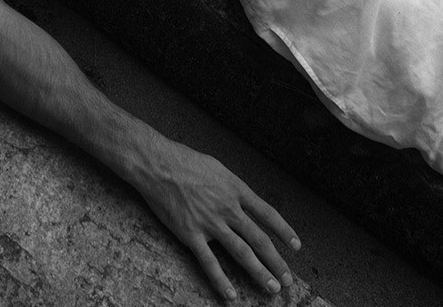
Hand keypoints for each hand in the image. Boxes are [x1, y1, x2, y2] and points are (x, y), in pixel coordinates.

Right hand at [138, 140, 299, 300]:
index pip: (267, 214)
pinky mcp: (191, 234)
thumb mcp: (216, 168)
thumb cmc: (184, 161)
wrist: (158, 165)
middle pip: (259, 238)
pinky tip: (231, 295)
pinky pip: (209, 262)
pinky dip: (221, 281)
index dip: (284, 231)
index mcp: (235, 189)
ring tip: (271, 288)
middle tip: (287, 279)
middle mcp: (228, 208)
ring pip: (241, 252)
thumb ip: (230, 186)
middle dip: (276, 261)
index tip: (296, 246)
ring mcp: (210, 223)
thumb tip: (240, 196)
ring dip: (259, 272)